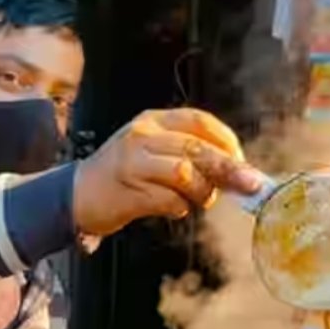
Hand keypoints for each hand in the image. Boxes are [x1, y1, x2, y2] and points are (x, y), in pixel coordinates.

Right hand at [72, 108, 263, 237]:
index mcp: (153, 120)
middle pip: (197, 149)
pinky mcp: (129, 191)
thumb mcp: (153, 150)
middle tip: (252, 186)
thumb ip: (189, 154)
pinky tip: (173, 208)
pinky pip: (170, 200)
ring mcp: (133, 162)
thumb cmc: (123, 175)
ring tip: (200, 201)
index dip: (227, 141)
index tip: (243, 161)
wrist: (77, 194)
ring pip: (186, 174)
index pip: (200, 121)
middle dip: (230, 169)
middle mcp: (142, 135)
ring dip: (203, 193)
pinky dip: (180, 208)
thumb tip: (237, 172)